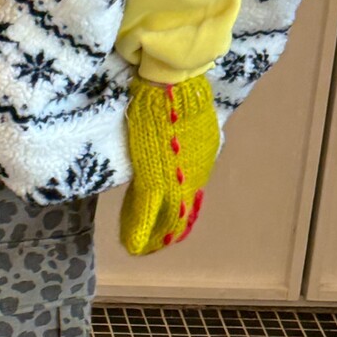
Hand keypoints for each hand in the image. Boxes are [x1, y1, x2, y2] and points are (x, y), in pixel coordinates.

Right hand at [119, 74, 220, 254]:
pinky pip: (146, 212)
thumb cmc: (179, 93)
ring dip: (154, 237)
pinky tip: (133, 246)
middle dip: (168, 230)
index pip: (188, 191)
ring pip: (167, 218)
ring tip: (142, 249)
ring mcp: (177, 180)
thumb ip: (185, 136)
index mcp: (203, 158)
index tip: (166, 217)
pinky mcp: (155, 181)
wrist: (176, 87)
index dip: (177, 207)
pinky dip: (139, 231)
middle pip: (182, 211)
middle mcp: (194, 175)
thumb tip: (178, 139)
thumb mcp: (190, 118)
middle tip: (156, 244)